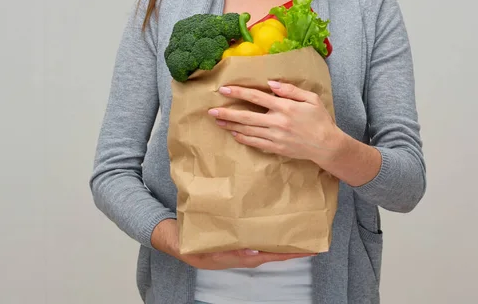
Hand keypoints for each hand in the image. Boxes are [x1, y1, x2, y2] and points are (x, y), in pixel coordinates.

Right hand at [151, 218, 314, 269]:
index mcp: (232, 257)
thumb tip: (252, 251)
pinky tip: (272, 220)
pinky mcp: (231, 235)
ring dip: (279, 237)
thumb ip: (223, 251)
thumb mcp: (199, 248)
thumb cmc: (183, 241)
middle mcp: (237, 252)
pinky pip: (252, 233)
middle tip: (309, 239)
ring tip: (297, 226)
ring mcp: (235, 244)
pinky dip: (264, 229)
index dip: (284, 255)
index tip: (304, 251)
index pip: (264, 257)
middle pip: (269, 250)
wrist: (168, 234)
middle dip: (288, 247)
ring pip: (263, 242)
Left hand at [208, 80, 342, 164]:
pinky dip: (243, 139)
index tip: (224, 90)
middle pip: (246, 117)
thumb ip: (290, 90)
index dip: (239, 93)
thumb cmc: (320, 119)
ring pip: (248, 131)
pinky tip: (234, 134)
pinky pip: (255, 143)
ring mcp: (275, 137)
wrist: (327, 146)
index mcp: (285, 107)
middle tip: (211, 111)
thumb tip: (271, 83)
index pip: (256, 97)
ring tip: (217, 121)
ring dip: (231, 126)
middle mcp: (277, 122)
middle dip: (227, 113)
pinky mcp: (276, 148)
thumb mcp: (311, 98)